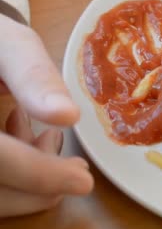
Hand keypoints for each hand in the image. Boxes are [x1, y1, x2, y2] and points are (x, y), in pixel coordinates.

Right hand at [0, 14, 92, 217]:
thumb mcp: (10, 45)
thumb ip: (35, 76)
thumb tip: (68, 115)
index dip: (37, 174)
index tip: (83, 180)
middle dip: (40, 183)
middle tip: (76, 166)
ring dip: (27, 183)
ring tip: (46, 139)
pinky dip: (13, 180)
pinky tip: (23, 144)